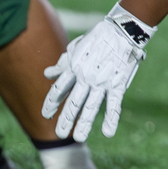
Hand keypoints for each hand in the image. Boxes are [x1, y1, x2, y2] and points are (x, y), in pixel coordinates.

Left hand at [41, 13, 148, 140]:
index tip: (45, 115)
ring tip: (78, 138)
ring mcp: (102, 81)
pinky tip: (108, 133)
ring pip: (91, 106)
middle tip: (60, 134)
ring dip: (84, 123)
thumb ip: (62, 64)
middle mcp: (86, 77)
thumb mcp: (76, 49)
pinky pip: (114, 104)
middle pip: (73, 102)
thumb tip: (47, 74)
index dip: (52, 102)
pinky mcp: (118, 83)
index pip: (59, 89)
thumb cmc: (98, 38)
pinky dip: (111, 119)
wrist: (121, 30)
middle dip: (66, 119)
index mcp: (74, 67)